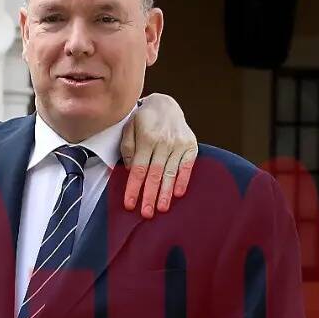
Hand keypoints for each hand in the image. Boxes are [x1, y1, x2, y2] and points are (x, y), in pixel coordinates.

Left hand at [118, 94, 198, 220]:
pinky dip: (183, 180)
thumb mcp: (129, 128)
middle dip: (150, 195)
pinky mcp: (191, 145)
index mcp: (146, 138)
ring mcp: (179, 144)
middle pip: (155, 174)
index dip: (134, 188)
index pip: (138, 168)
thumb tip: (129, 170)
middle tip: (146, 213)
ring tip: (161, 208)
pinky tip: (178, 193)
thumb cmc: (144, 120)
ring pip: (170, 173)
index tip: (130, 204)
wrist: (166, 104)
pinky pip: (187, 166)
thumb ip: (128, 148)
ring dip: (166, 192)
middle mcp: (164, 141)